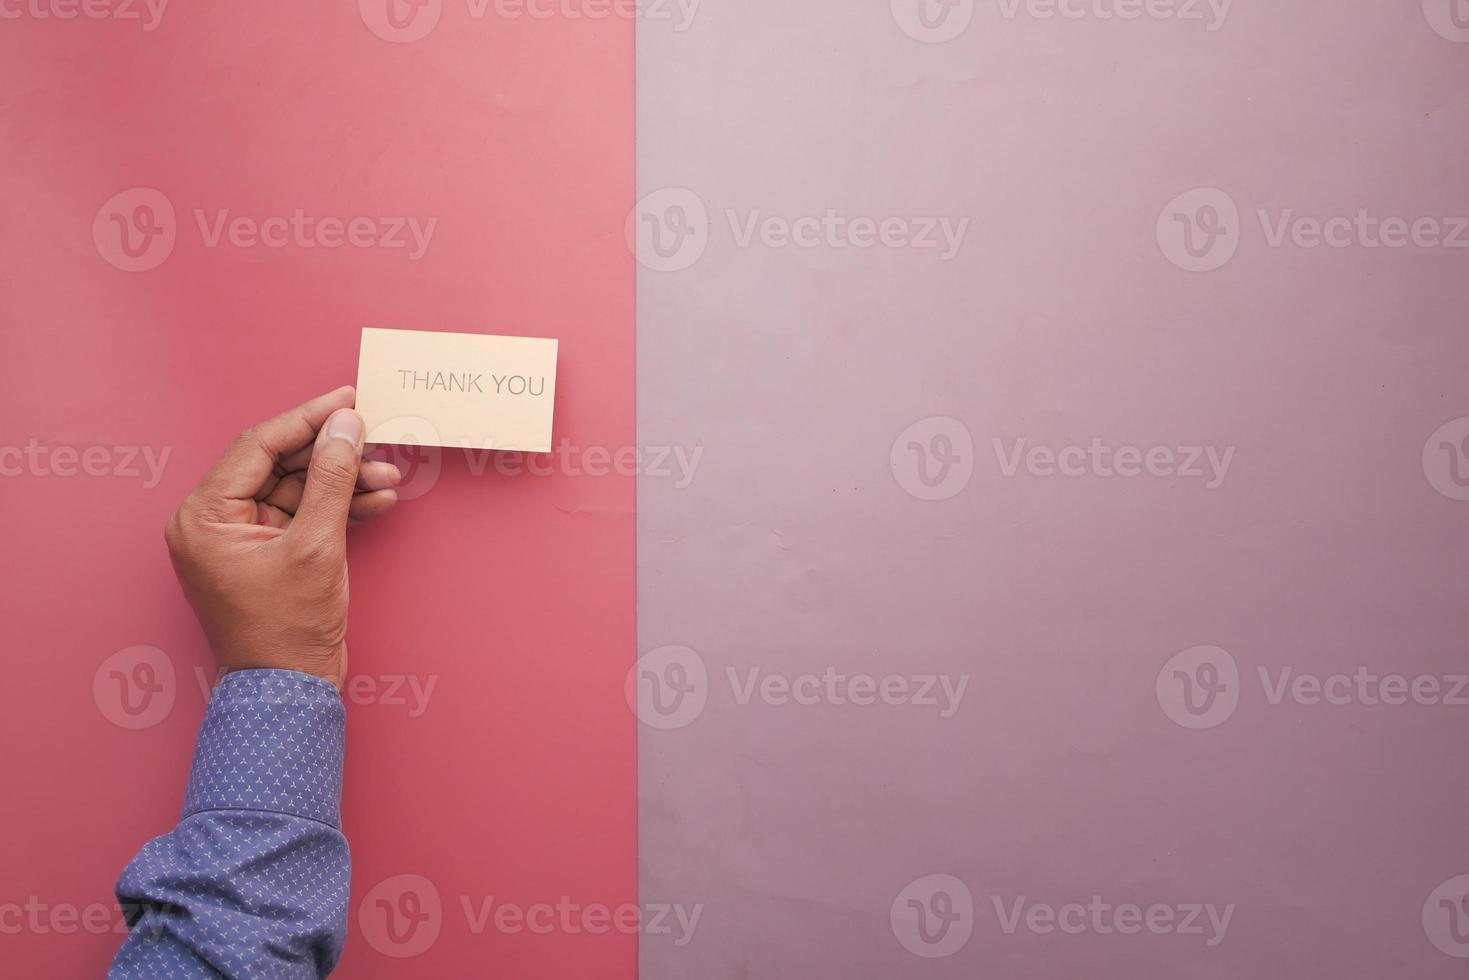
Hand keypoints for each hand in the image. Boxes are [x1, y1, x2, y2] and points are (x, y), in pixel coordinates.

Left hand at [164, 387, 399, 687]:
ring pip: (297, 488)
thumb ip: (332, 478)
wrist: (289, 691)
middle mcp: (213, 522)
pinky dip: (339, 507)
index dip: (307, 418)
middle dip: (332, 454)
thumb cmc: (287, 630)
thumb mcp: (316, 545)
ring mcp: (241, 539)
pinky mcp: (268, 554)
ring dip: (343, 480)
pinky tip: (376, 500)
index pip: (258, 446)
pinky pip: (302, 514)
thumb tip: (346, 427)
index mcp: (204, 516)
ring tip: (387, 477)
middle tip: (374, 437)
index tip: (347, 399)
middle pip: (279, 464)